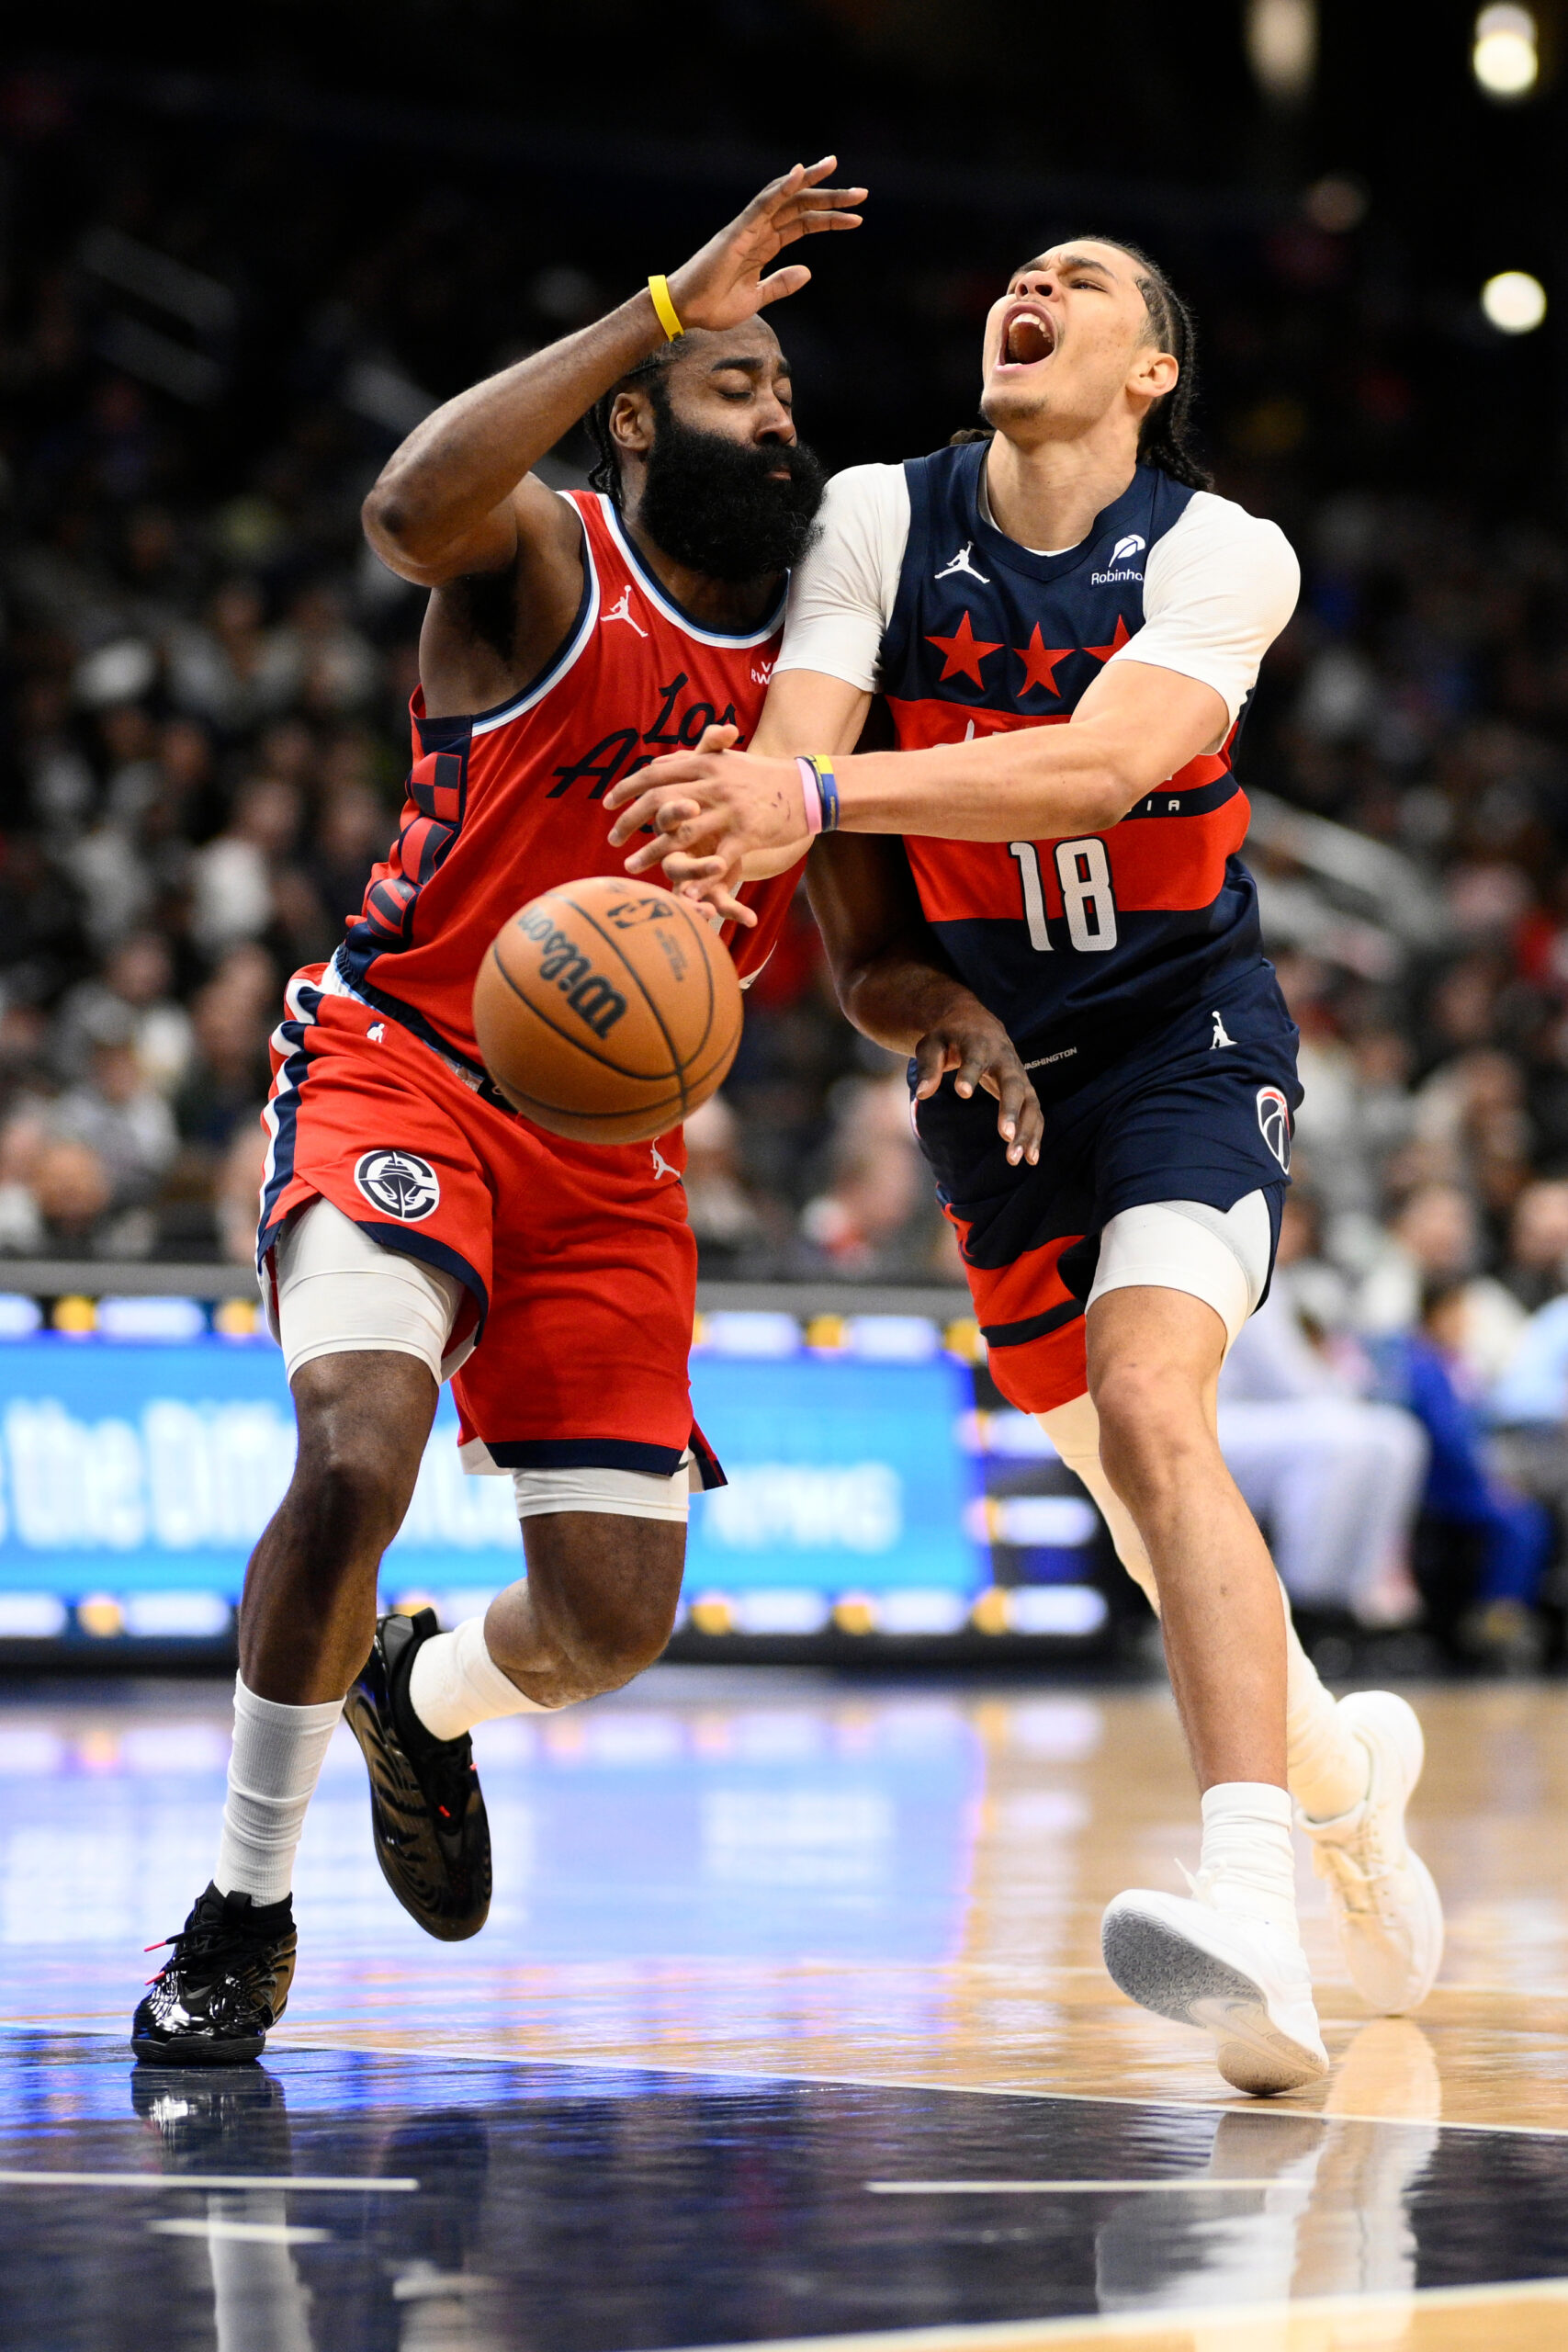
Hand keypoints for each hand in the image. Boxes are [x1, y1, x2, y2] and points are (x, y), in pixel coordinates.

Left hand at [606, 725, 809, 887]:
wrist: (806, 787)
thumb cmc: (762, 776)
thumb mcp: (727, 760)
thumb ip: (691, 761)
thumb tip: (657, 763)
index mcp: (704, 763)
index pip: (654, 773)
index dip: (627, 788)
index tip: (608, 804)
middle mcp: (713, 783)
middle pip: (659, 801)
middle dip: (630, 821)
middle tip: (612, 839)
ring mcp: (730, 809)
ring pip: (682, 832)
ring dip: (653, 852)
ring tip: (631, 865)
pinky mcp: (747, 833)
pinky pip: (719, 860)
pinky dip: (700, 880)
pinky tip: (683, 894)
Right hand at [669, 158, 865, 332]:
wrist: (686, 311)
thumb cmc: (713, 305)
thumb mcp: (757, 297)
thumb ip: (781, 283)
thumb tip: (807, 272)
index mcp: (764, 246)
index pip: (803, 225)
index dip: (829, 220)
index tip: (857, 219)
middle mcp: (759, 231)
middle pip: (800, 207)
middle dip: (831, 198)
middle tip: (863, 193)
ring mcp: (749, 228)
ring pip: (786, 198)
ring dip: (812, 184)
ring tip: (838, 169)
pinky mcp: (739, 231)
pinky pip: (763, 203)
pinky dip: (782, 187)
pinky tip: (801, 173)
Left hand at [913, 1011, 1042, 1168]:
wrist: (975, 1023)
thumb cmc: (949, 1037)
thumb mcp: (931, 1045)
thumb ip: (928, 1067)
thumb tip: (923, 1094)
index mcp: (979, 1044)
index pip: (975, 1059)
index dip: (970, 1075)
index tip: (962, 1092)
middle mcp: (1005, 1059)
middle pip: (1013, 1085)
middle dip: (1010, 1110)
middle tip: (1006, 1136)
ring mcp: (1019, 1074)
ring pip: (1029, 1102)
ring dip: (1026, 1130)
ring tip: (1015, 1158)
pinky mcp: (1024, 1088)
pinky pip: (1034, 1112)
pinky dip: (1035, 1134)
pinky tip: (1030, 1159)